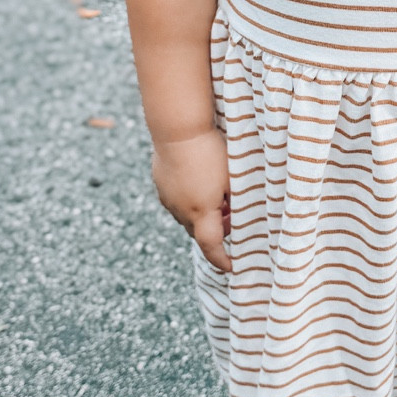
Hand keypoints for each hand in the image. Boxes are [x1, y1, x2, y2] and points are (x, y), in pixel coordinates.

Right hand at [151, 129, 231, 270]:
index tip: (231, 267)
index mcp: (201, 212)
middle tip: (231, 218)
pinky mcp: (160, 185)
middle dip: (214, 233)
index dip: (221, 260)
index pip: (211, 247)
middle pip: (198, 233)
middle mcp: (180, 210)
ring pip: (186, 218)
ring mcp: (167, 198)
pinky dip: (190, 202)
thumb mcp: (232, 179)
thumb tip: (235, 215)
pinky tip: (200, 183)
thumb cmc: (211, 153)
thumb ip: (235, 202)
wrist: (178, 129)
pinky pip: (176, 202)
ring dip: (202, 216)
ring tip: (217, 197)